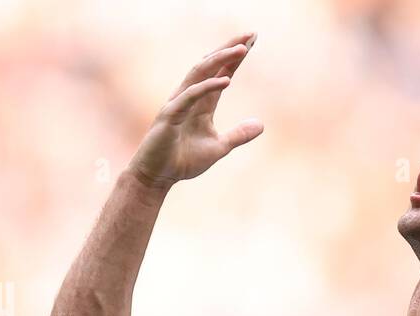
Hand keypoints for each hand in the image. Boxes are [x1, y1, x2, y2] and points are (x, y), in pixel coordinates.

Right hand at [128, 32, 263, 188]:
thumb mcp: (219, 148)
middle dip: (230, 48)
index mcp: (202, 103)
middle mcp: (190, 97)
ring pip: (199, 73)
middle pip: (211, 65)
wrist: (158, 176)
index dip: (236, 58)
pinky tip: (227, 80)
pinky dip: (208, 86)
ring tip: (241, 49)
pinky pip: (190, 96)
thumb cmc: (183, 161)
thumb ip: (238, 135)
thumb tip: (260, 125)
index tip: (252, 42)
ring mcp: (179, 103)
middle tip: (250, 34)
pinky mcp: (170, 115)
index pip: (221, 73)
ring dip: (221, 59)